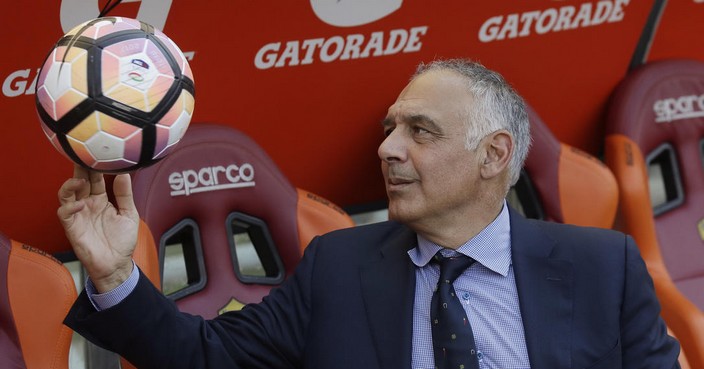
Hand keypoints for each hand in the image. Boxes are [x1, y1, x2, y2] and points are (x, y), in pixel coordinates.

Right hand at [57, 165, 139, 292]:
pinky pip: (64, 213)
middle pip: (79, 181)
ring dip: (71, 185)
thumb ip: (125, 195)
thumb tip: (124, 173)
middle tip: (83, 157)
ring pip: (66, 194)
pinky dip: (69, 206)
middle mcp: (88, 204)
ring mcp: (79, 215)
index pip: (96, 178)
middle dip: (80, 169)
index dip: (96, 167)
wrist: (117, 264)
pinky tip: (80, 203)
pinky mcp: (72, 227)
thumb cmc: (122, 241)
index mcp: (101, 199)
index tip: (99, 153)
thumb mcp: (129, 214)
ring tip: (80, 180)